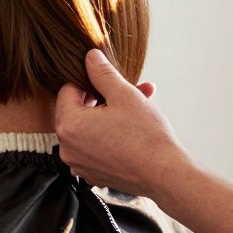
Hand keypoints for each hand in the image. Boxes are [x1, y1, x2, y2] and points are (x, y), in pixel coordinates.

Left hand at [54, 49, 185, 197]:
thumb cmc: (146, 136)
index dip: (89, 82)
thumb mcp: (124, 95)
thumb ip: (102, 73)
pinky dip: (109, 136)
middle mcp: (67, 147)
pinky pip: (95, 147)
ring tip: (138, 105)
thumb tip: (89, 57)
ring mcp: (79, 163)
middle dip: (103, 98)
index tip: (108, 82)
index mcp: (68, 125)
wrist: (166, 176)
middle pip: (77, 111)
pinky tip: (133, 129)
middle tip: (128, 91)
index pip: (67, 90)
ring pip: (89, 129)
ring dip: (109, 115)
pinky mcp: (92, 173)